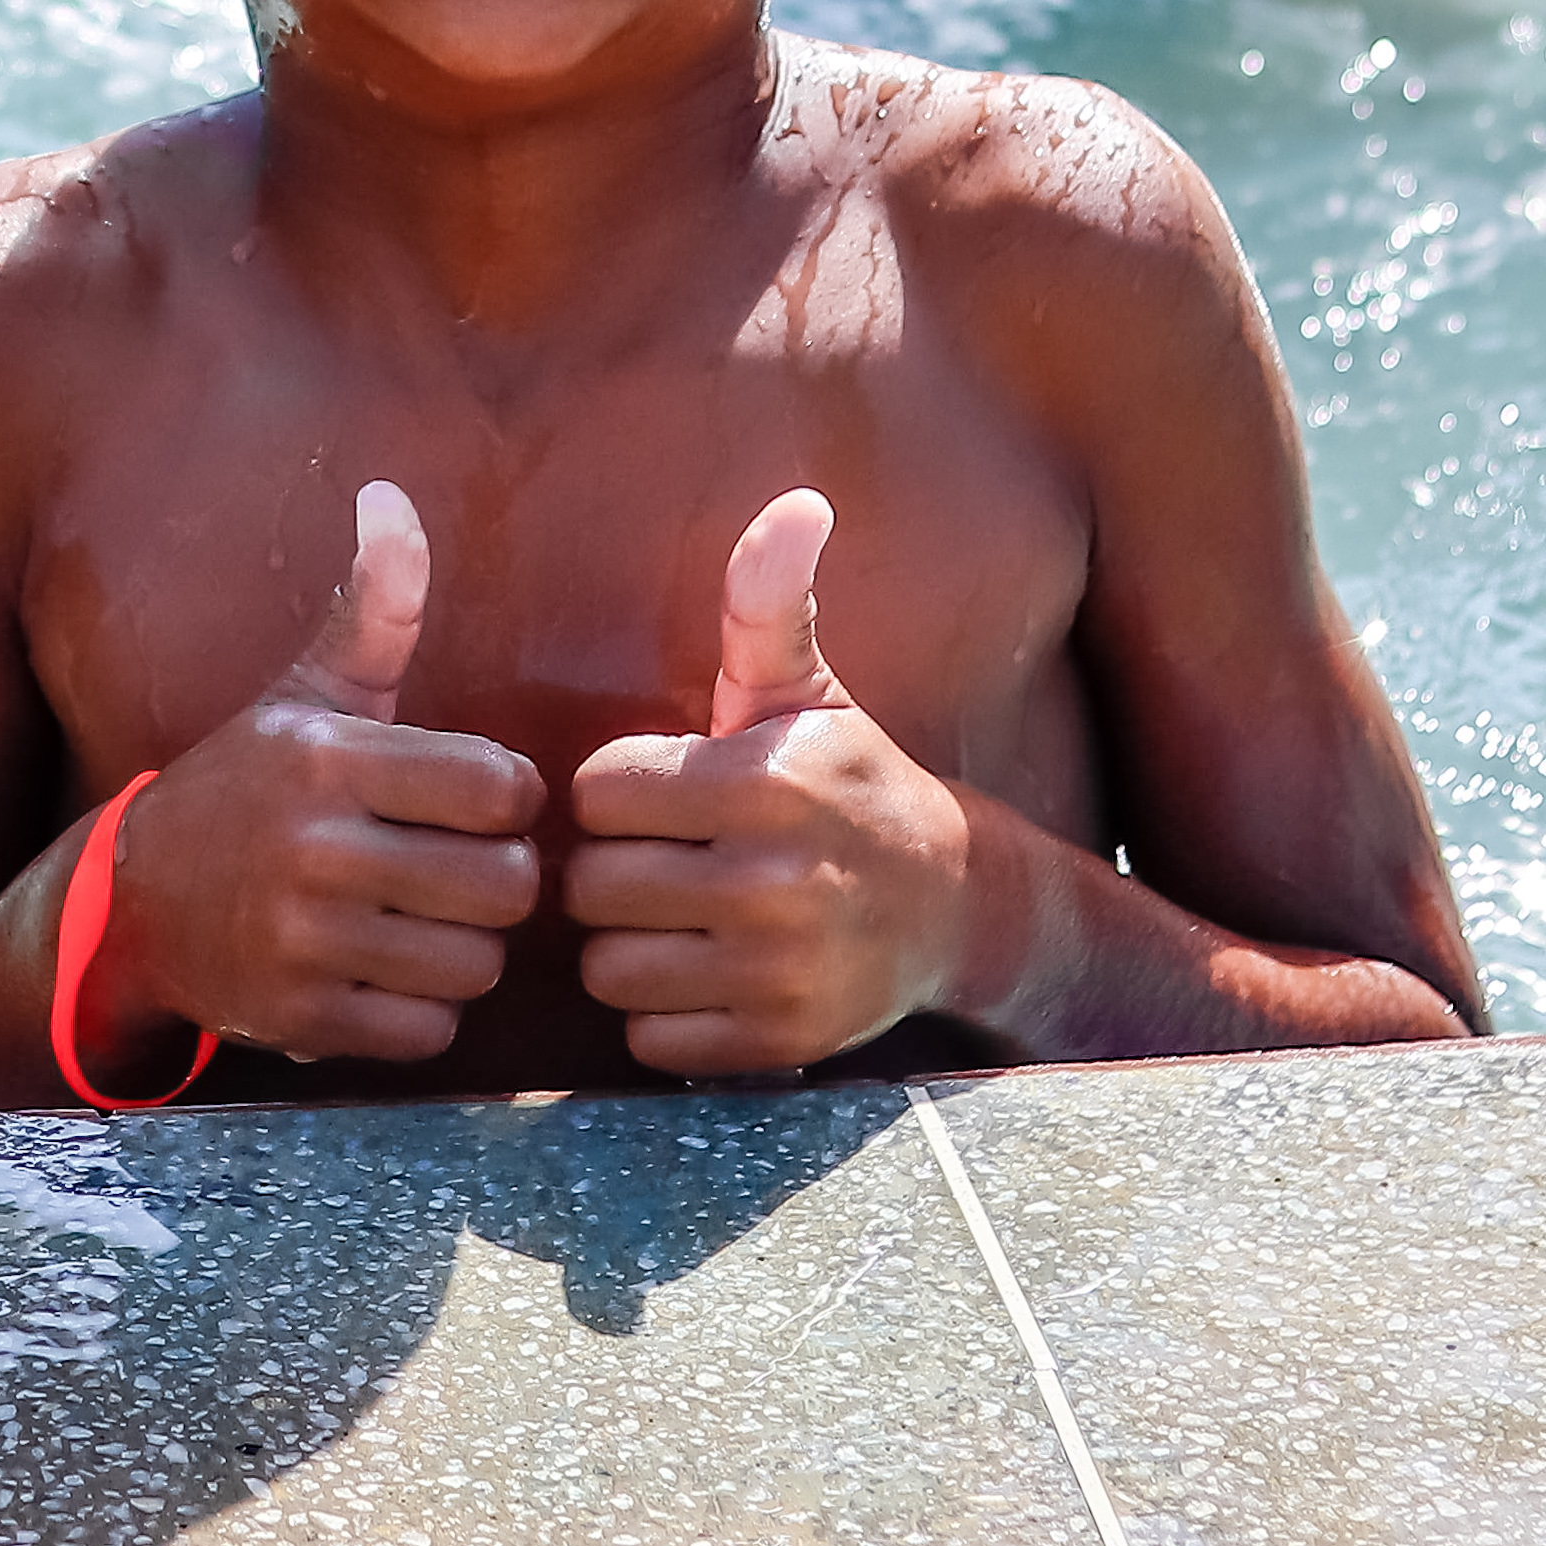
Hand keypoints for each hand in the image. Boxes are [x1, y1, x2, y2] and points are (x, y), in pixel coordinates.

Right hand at [78, 481, 542, 1080]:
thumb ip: (372, 606)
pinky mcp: (298, 1016)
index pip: (499, 788)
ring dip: (467, 950)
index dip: (507, 797)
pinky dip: (422, 1011)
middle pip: (503, 886)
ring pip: (473, 963)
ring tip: (428, 922)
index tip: (475, 800)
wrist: (133, 901)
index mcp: (329, 759)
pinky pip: (427, 1029)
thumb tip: (389, 492)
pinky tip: (386, 972)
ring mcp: (301, 939)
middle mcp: (313, 848)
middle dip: (499, 882)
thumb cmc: (249, 786)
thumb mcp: (306, 693)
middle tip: (464, 872)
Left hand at [567, 491, 975, 1077]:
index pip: (596, 792)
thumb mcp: (807, 689)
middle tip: (664, 859)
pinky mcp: (779, 1044)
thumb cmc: (848, 781)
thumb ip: (770, 601)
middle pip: (590, 886)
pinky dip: (664, 1014)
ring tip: (678, 917)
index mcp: (760, 783)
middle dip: (614, 871)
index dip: (617, 790)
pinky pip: (649, 1038)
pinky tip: (708, 974)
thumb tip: (798, 501)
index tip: (662, 791)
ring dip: (629, 947)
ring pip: (610, 968)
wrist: (954, 906)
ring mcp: (778, 971)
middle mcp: (771, 881)